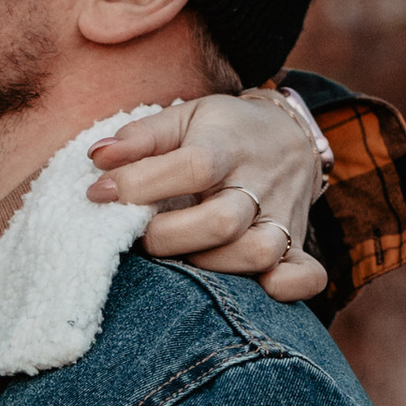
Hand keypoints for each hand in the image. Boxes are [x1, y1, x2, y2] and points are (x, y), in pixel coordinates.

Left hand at [85, 93, 327, 301]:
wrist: (288, 136)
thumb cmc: (223, 131)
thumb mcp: (185, 117)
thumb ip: (142, 136)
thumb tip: (97, 158)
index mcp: (230, 145)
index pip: (193, 166)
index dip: (141, 184)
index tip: (100, 193)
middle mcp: (260, 183)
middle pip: (223, 220)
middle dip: (169, 236)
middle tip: (141, 234)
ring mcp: (283, 217)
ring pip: (258, 253)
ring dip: (212, 265)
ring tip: (185, 256)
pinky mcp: (298, 244)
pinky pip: (307, 274)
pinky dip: (286, 287)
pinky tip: (260, 288)